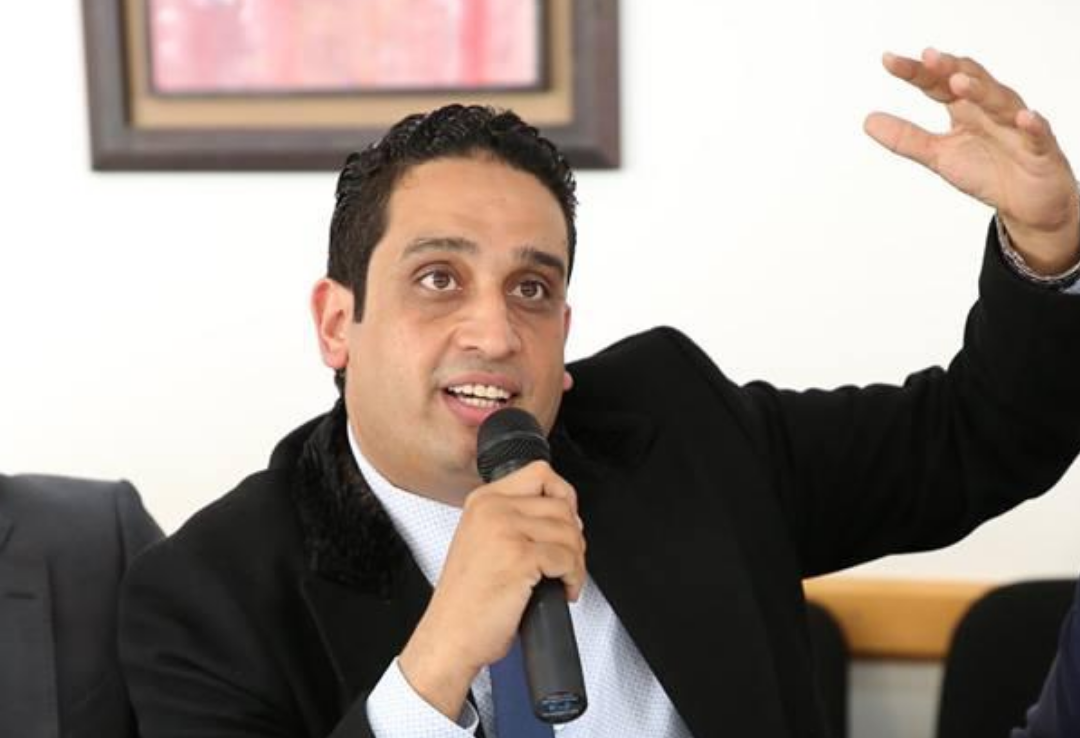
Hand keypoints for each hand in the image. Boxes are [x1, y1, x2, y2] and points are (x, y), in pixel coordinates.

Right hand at [398, 461, 585, 719]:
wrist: (450, 637)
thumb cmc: (467, 601)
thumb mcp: (482, 542)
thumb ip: (514, 520)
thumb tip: (563, 514)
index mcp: (482, 501)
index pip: (540, 473)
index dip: (563, 497)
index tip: (566, 521)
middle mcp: (492, 509)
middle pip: (561, 505)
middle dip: (573, 537)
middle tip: (566, 562)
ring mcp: (505, 530)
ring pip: (569, 532)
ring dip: (576, 560)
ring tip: (564, 579)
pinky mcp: (520, 557)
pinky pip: (568, 558)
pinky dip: (574, 578)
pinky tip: (562, 590)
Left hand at [865, 48, 1079, 274]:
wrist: (1025, 203)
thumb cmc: (986, 171)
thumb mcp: (939, 156)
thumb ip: (906, 138)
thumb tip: (868, 120)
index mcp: (965, 109)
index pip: (938, 83)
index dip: (915, 72)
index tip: (888, 61)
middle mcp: (991, 110)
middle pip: (971, 82)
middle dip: (950, 69)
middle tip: (927, 58)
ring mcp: (1016, 127)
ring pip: (1001, 102)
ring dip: (982, 91)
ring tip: (959, 82)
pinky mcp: (1040, 149)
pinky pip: (1038, 134)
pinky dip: (1032, 125)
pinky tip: (1023, 118)